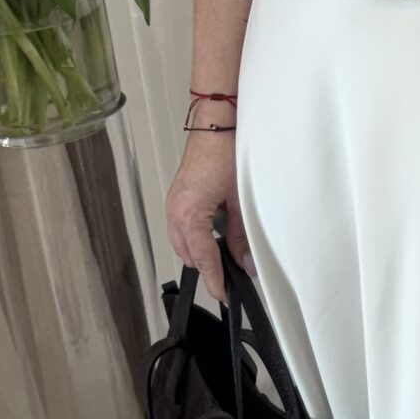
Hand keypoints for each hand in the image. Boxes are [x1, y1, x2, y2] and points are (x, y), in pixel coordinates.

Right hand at [165, 141, 254, 308]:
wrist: (215, 123)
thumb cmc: (226, 151)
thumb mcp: (239, 199)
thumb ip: (241, 235)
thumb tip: (246, 261)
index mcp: (188, 214)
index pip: (203, 258)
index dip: (215, 279)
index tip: (223, 294)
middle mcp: (175, 211)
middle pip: (189, 255)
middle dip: (207, 268)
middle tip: (230, 278)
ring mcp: (173, 203)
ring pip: (183, 243)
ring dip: (200, 252)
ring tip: (224, 258)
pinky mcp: (177, 196)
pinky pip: (181, 228)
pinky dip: (195, 237)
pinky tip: (213, 236)